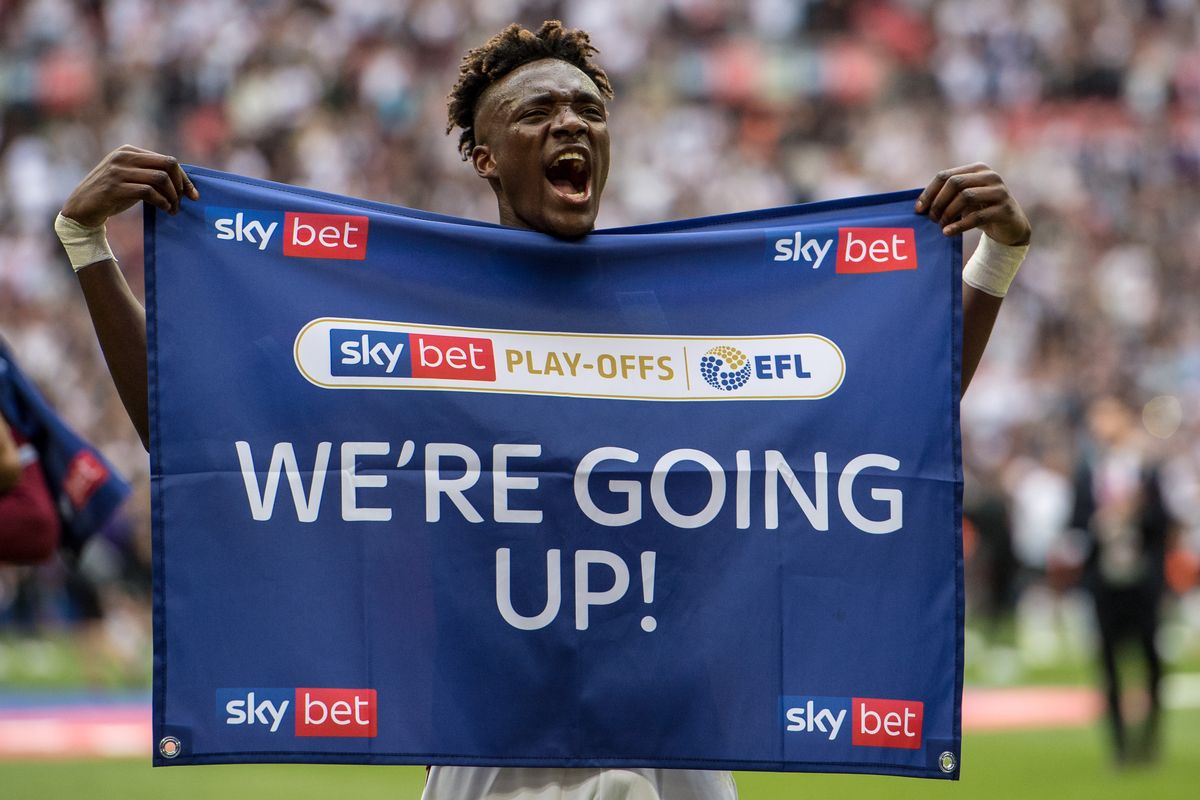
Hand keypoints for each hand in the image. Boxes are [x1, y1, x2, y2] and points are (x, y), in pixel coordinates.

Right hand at [61, 144, 199, 226]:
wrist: (82, 207)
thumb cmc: (112, 194)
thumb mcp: (131, 177)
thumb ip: (150, 173)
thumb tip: (183, 182)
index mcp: (129, 150)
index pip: (167, 160)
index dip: (184, 178)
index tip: (194, 194)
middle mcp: (124, 156)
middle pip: (168, 165)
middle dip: (181, 185)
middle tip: (183, 202)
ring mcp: (118, 170)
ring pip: (161, 178)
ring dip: (173, 197)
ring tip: (173, 209)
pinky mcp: (115, 187)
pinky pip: (149, 192)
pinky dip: (162, 202)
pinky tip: (164, 209)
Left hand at [914, 163, 1030, 245]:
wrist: (1011, 226)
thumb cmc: (981, 210)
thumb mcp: (964, 200)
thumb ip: (947, 196)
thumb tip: (919, 206)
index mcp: (977, 169)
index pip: (946, 176)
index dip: (929, 192)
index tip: (918, 209)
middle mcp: (990, 176)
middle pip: (955, 183)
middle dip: (938, 202)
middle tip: (932, 219)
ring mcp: (999, 191)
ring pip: (965, 197)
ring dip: (948, 213)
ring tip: (941, 226)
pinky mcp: (1004, 209)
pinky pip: (977, 216)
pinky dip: (959, 225)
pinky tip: (947, 233)